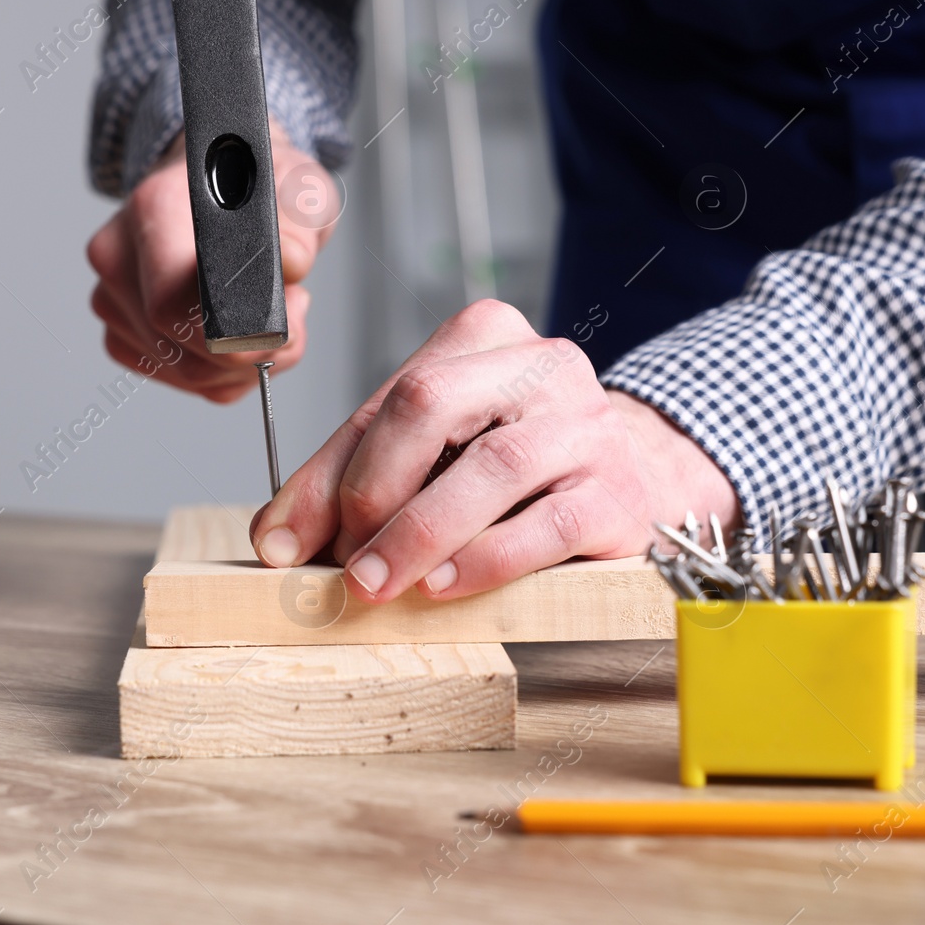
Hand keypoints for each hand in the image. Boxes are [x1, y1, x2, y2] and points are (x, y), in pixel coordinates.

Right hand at [87, 119, 339, 401]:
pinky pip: (183, 380)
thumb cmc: (254, 183)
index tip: (283, 322)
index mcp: (153, 209)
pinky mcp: (122, 332)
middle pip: (180, 347)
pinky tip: (242, 333)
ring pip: (186, 372)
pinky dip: (226, 372)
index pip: (172, 300)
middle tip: (293, 308)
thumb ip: (298, 224)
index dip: (234, 332)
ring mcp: (113, 298)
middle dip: (251, 349)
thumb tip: (292, 262)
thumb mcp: (297, 186)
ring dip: (245, 363)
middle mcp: (118, 255)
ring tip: (269, 313)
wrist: (223, 180)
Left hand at [248, 300, 738, 602]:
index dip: (324, 474)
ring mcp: (586, 424)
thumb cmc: (526, 466)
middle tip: (342, 559)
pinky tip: (443, 587)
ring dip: (418, 533)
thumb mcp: (440, 454)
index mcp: (485, 336)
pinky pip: (544, 525)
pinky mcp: (617, 491)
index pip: (387, 397)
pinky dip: (482, 561)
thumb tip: (280, 540)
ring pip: (490, 466)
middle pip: (430, 403)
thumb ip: (358, 480)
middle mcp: (542, 364)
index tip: (285, 542)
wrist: (644, 480)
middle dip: (371, 488)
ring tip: (377, 582)